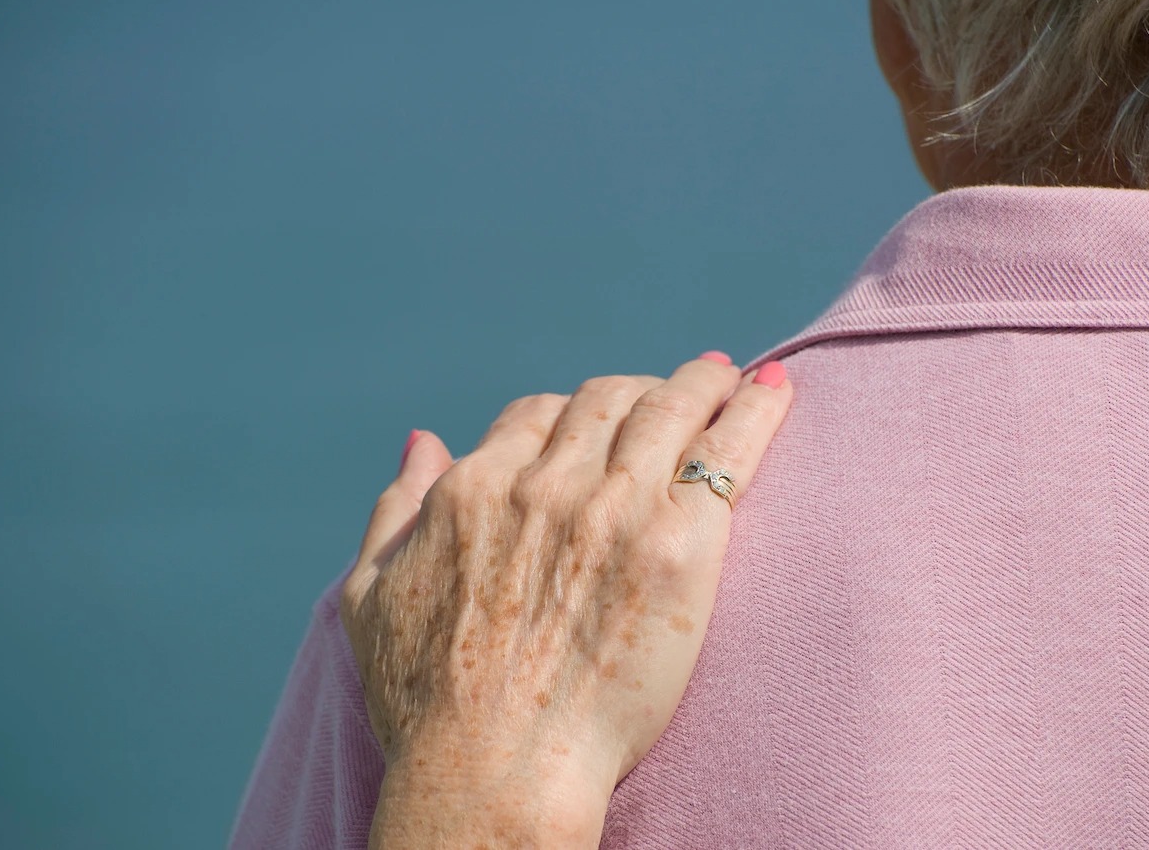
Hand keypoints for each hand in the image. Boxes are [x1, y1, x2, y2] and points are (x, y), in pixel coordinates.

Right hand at [340, 353, 792, 845]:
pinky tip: (776, 387)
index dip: (572, 414)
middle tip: (669, 397)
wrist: (494, 771)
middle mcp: (547, 484)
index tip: (599, 424)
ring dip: (700, 384)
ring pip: (668, 409)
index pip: (537, 414)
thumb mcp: (372, 595)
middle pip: (606, 400)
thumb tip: (425, 440)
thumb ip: (396, 508)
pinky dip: (754, 409)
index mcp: (477, 488)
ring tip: (727, 376)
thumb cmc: (424, 705)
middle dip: (637, 392)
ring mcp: (614, 508)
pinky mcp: (679, 546)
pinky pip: (727, 453)